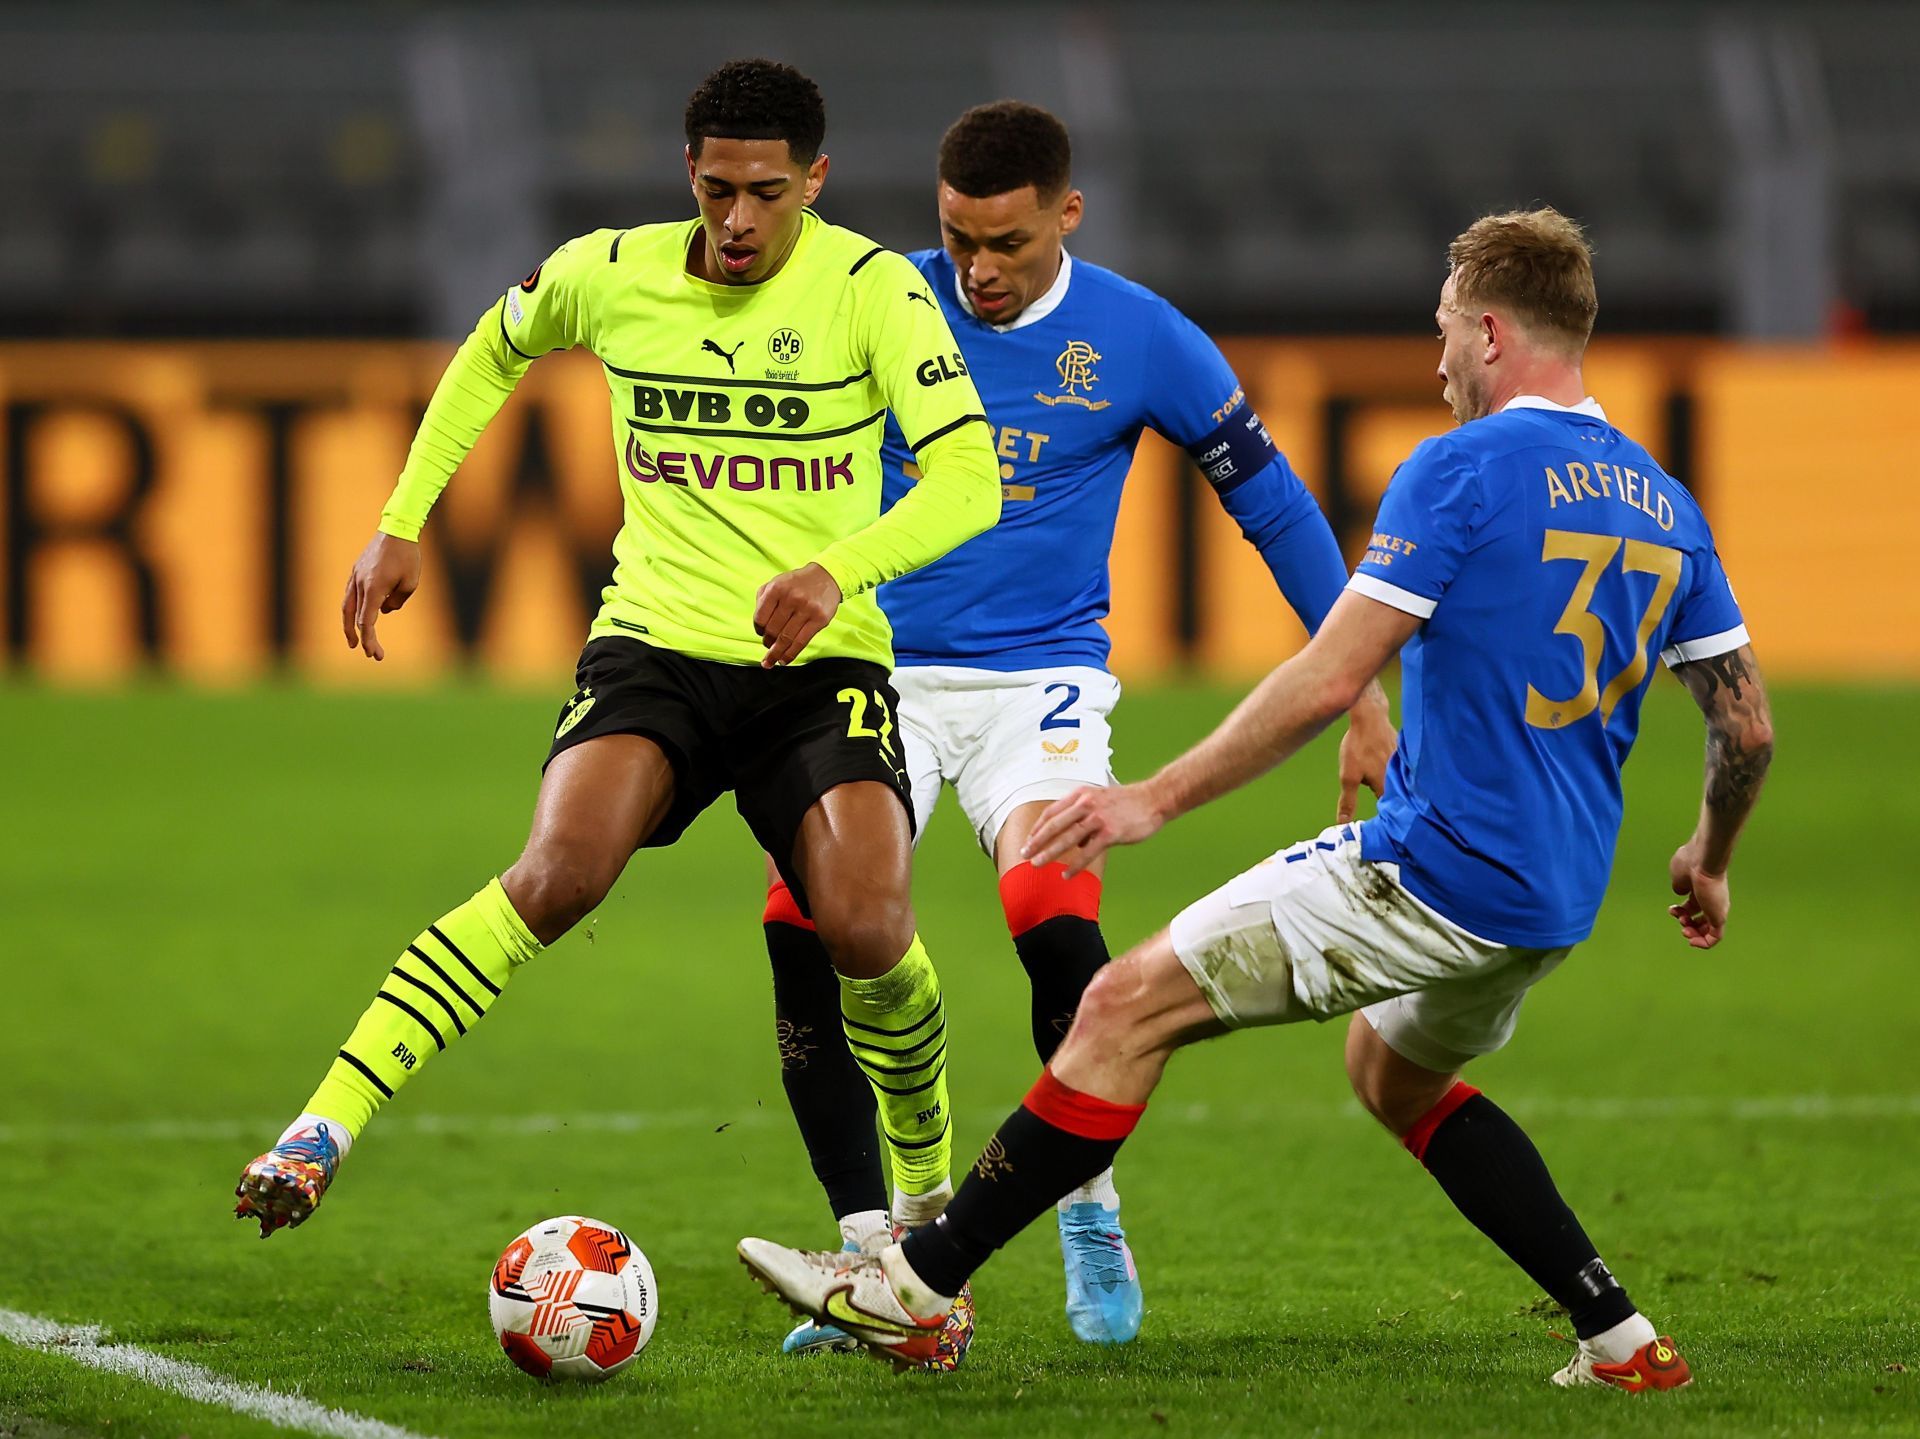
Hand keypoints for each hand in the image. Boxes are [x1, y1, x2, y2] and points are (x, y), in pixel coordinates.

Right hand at [341, 532, 421, 661]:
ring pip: (346, 606)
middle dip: (361, 637)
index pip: (366, 622)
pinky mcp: (356, 570)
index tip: (375, 654)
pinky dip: (352, 608)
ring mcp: (355, 576)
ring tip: (353, 640)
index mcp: (373, 589)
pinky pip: (350, 594)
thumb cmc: (407, 556)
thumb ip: (396, 602)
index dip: (369, 640)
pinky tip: (357, 616)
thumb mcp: (409, 584)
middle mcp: (360, 584)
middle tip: (369, 653)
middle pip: (354, 617)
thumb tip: (384, 611)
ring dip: (349, 625)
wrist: (397, 528)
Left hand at [754, 563, 841, 668]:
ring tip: (771, 661)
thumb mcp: (776, 582)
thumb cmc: (797, 583)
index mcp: (777, 588)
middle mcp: (791, 598)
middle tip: (768, 646)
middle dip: (768, 642)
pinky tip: (784, 660)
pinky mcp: (819, 619)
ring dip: (776, 653)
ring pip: (786, 638)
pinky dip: (790, 654)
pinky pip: (801, 642)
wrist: (826, 577)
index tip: (761, 633)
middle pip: (773, 630)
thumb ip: (763, 599)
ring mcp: (806, 609)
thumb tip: (759, 626)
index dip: (758, 629)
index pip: (760, 617)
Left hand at [1023, 782, 1166, 875]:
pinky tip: (1066, 875)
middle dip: (1036, 841)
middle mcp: (1086, 804)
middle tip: (1024, 854)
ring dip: (1049, 853)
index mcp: (1081, 795)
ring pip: (1067, 838)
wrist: (1154, 799)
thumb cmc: (1128, 802)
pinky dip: (1075, 865)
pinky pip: (1087, 852)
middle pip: (1054, 825)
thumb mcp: (1100, 798)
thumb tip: (1074, 841)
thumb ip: (1083, 815)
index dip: (1038, 828)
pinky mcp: (1110, 833)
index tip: (1029, 841)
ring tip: (1037, 865)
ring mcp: (1098, 818)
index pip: (1052, 812)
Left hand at [1337, 687, 1396, 823]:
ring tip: (1382, 787)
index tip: (1383, 826)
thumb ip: (1348, 801)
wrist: (1370, 717)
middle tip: (1381, 805)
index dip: (1387, 819)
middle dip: (1391, 804)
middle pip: (1396, 797)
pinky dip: (1396, 772)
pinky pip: (1402, 770)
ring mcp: (1404, 766)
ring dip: (1394, 787)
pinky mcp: (1405, 755)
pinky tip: (1386, 768)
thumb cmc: (1358, 747)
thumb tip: (1343, 823)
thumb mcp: (1348, 776)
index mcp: (1387, 787)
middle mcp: (1401, 779)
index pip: (1390, 811)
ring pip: (1399, 783)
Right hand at [1668, 840, 1729, 949]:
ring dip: (1692, 934)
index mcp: (1701, 889)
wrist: (1704, 860)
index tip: (1672, 909)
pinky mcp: (1719, 917)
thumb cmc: (1690, 863)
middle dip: (1686, 923)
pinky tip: (1692, 941)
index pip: (1694, 907)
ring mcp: (1716, 909)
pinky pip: (1714, 938)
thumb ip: (1678, 886)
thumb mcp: (1678, 875)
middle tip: (1679, 917)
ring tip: (1685, 928)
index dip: (1680, 912)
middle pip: (1701, 919)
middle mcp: (1711, 900)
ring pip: (1707, 930)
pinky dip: (1703, 943)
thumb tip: (1680, 894)